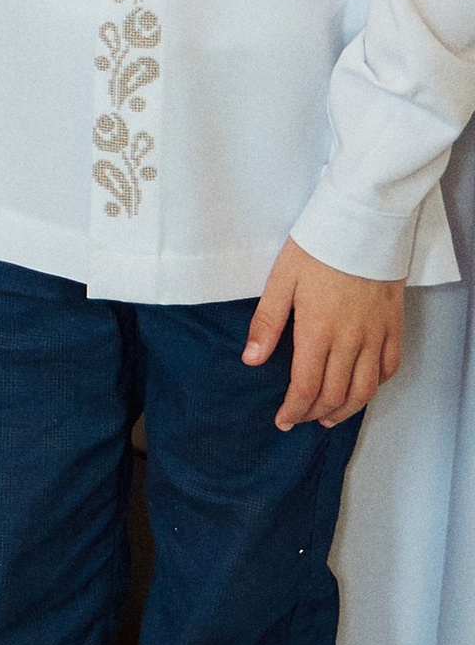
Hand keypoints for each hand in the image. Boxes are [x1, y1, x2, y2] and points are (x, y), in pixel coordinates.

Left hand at [245, 240, 406, 431]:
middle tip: (301, 419)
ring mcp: (376, 335)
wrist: (362, 224)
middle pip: (336, 395)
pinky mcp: (394, 326)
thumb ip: (267, 323)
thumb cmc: (316, 249)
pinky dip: (376, 385)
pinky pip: (390, 367)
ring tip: (329, 418)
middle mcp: (351, 341)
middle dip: (315, 414)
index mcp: (318, 331)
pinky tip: (362, 388)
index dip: (294, 410)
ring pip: (365, 389)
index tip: (282, 420)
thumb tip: (251, 360)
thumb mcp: (280, 280)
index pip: (307, 387)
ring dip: (346, 410)